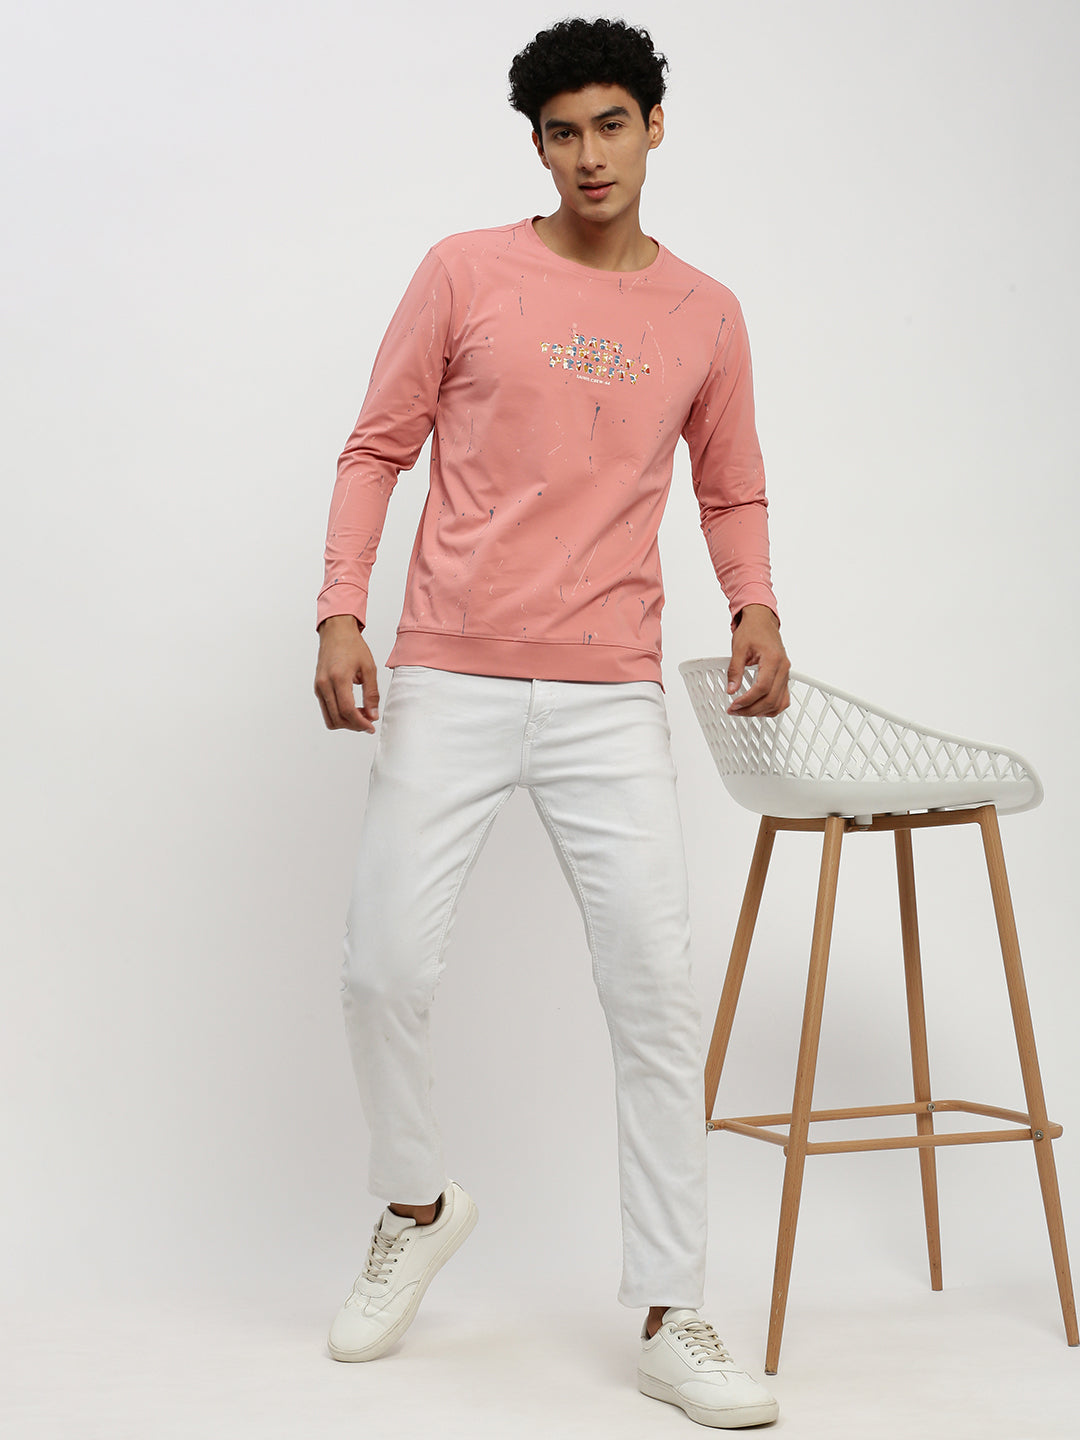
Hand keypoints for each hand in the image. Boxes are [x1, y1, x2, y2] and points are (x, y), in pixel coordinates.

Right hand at [314, 615, 379, 732]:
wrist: (336, 633)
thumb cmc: (352, 646)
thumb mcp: (369, 668)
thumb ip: (372, 694)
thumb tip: (373, 715)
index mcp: (338, 678)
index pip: (347, 710)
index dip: (360, 723)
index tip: (371, 727)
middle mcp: (324, 684)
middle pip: (337, 718)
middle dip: (354, 725)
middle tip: (368, 722)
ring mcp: (318, 687)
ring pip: (329, 718)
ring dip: (345, 722)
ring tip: (361, 716)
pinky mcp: (317, 687)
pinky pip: (326, 709)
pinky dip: (339, 715)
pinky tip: (352, 709)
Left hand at [727, 605, 789, 716]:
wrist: (762, 621)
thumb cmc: (752, 630)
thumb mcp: (739, 648)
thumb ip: (735, 670)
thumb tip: (731, 689)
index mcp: (773, 659)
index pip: (762, 688)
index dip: (748, 700)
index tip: (734, 704)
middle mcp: (783, 668)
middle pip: (771, 699)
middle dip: (751, 709)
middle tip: (735, 710)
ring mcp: (786, 673)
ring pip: (779, 702)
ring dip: (761, 711)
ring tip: (744, 711)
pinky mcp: (784, 676)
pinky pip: (783, 698)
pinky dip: (772, 707)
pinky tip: (758, 708)